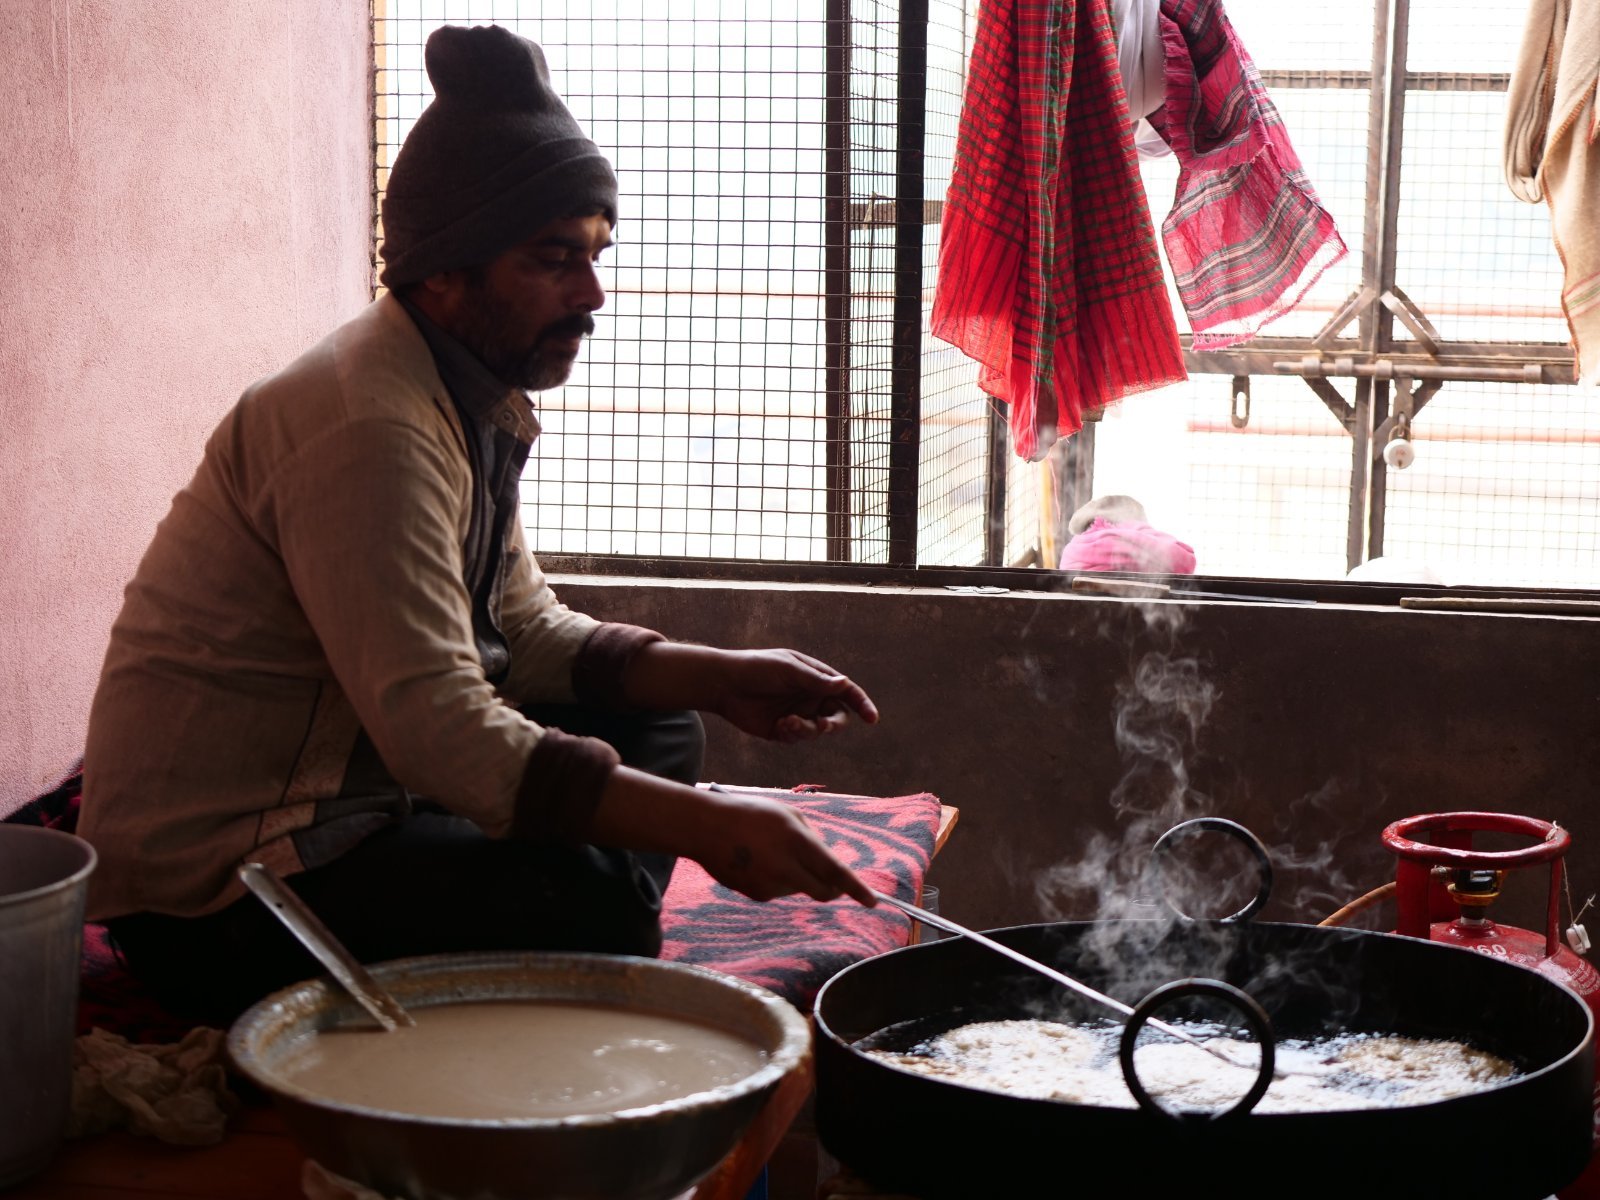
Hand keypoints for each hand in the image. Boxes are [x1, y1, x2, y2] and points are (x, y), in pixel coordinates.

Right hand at [685, 789, 877, 904]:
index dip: (856, 888)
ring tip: (772, 852)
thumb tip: (825, 862)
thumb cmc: (749, 814)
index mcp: (797, 841)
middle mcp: (785, 867)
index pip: (834, 870)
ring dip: (798, 876)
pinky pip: (779, 890)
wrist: (705, 828)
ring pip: (799, 888)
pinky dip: (778, 879)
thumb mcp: (787, 815)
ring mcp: (770, 884)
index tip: (872, 902)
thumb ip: (811, 838)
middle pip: (823, 891)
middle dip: (834, 889)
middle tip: (836, 881)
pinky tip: (758, 862)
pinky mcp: (756, 894)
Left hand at [711, 649, 879, 741]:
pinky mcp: (782, 729)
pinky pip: (798, 738)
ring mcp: (797, 714)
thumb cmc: (757, 669)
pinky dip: (792, 734)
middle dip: (833, 724)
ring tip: (787, 722)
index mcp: (815, 678)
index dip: (861, 704)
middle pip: (837, 717)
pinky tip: (778, 726)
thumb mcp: (788, 670)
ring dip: (806, 730)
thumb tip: (845, 685)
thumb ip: (816, 681)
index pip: (846, 692)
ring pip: (817, 731)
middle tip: (822, 726)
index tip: (872, 718)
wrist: (724, 685)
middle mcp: (810, 697)